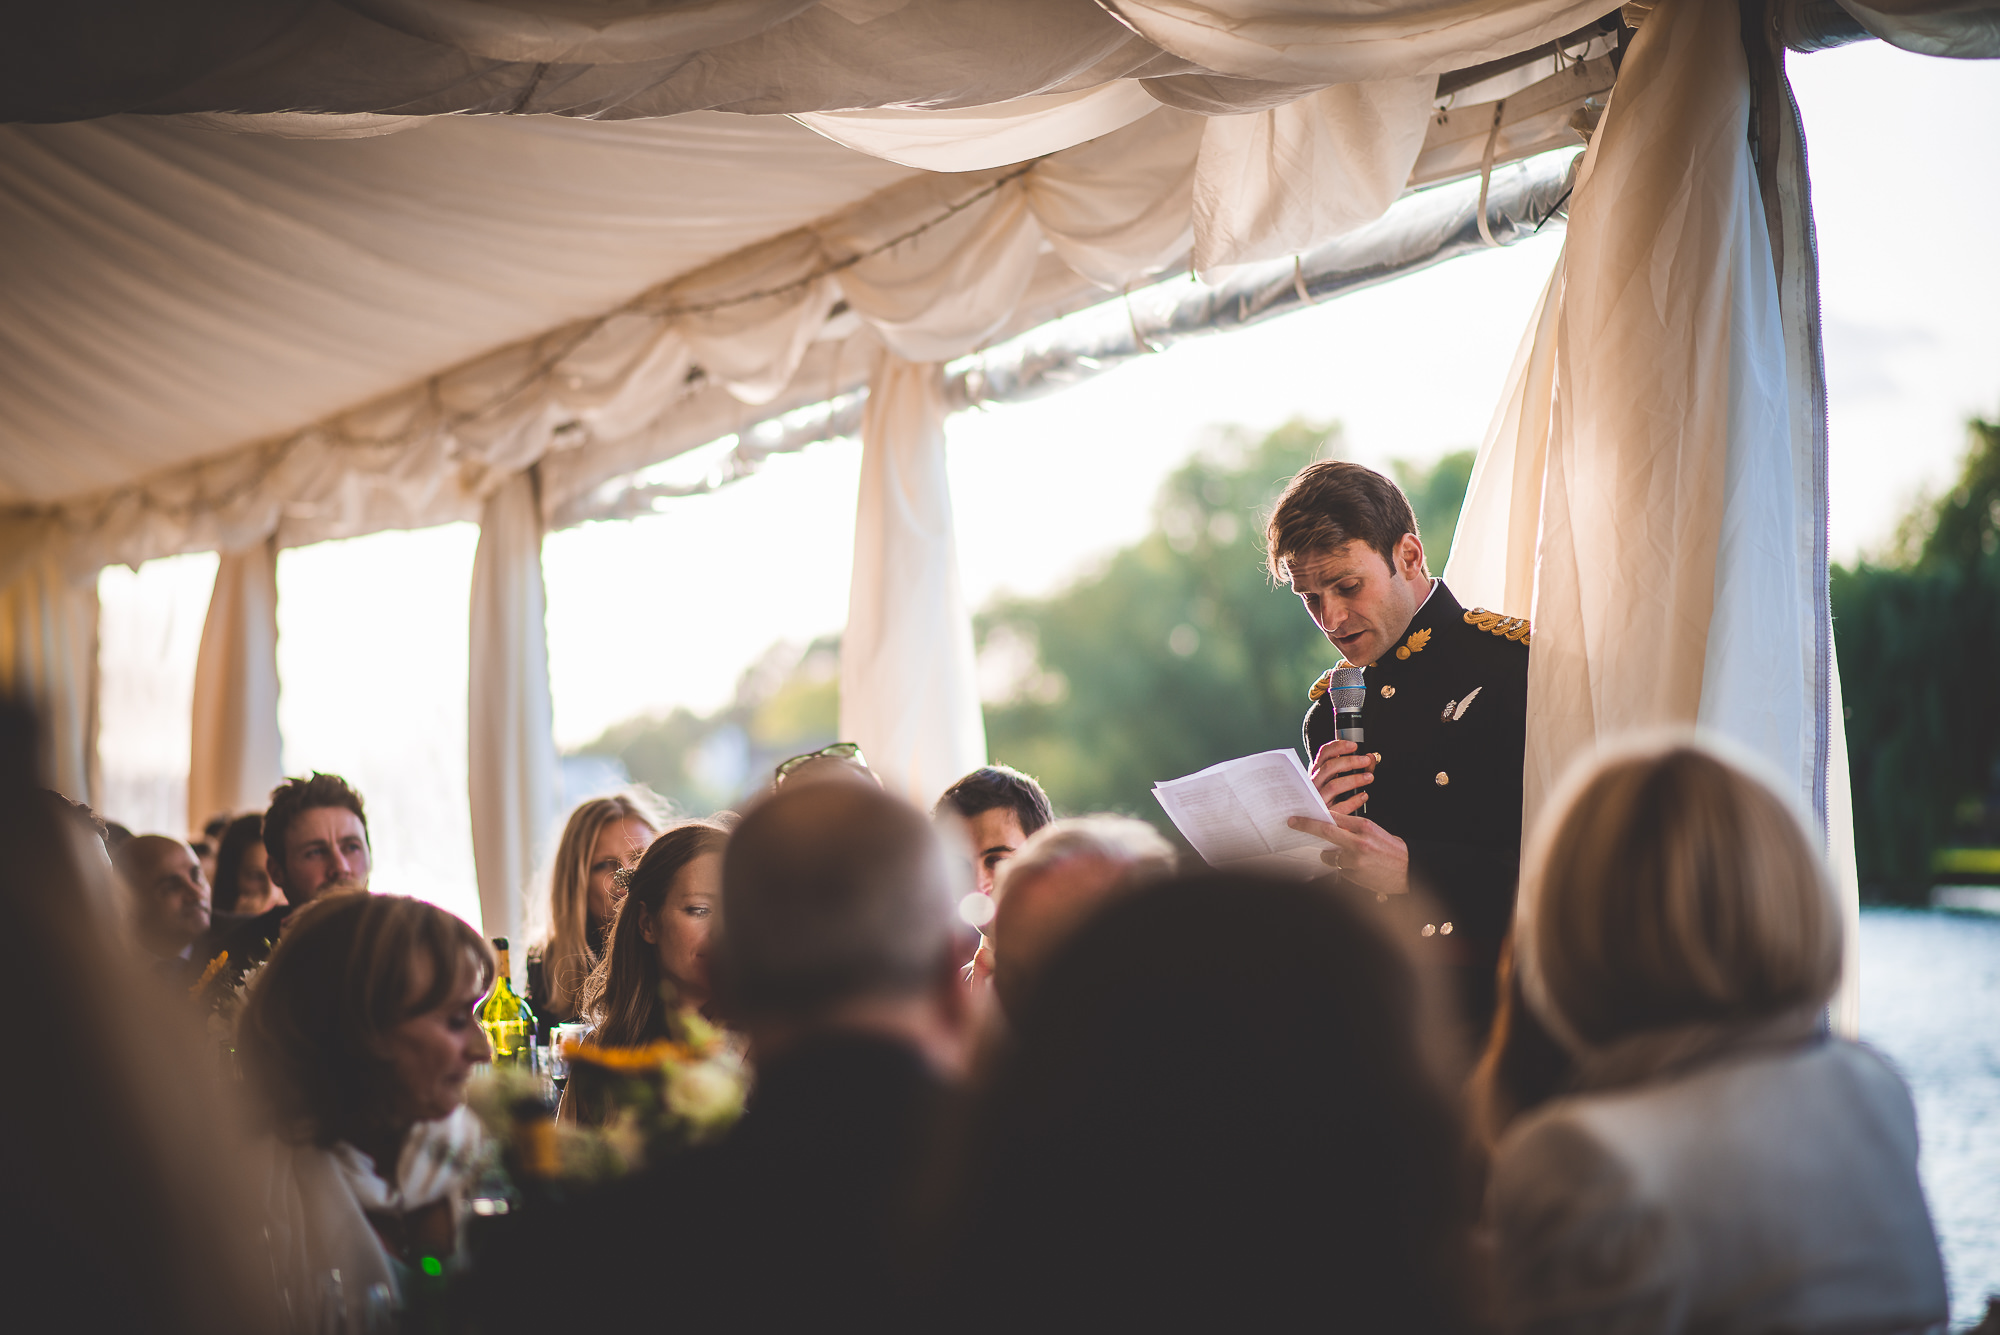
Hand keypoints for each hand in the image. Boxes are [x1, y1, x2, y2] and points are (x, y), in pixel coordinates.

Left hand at [1287, 812, 1408, 896]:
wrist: (1409, 870)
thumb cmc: (1391, 849)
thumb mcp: (1374, 831)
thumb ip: (1352, 827)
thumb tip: (1329, 824)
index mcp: (1365, 826)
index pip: (1334, 817)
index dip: (1316, 815)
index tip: (1301, 813)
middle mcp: (1358, 842)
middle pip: (1325, 831)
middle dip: (1306, 826)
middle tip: (1292, 822)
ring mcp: (1354, 860)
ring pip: (1328, 855)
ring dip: (1330, 856)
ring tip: (1349, 858)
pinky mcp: (1353, 875)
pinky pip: (1338, 869)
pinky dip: (1342, 868)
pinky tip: (1357, 869)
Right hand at [1309, 739, 1376, 816]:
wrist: (1318, 821)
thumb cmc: (1332, 797)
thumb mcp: (1339, 779)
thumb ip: (1355, 768)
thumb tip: (1371, 758)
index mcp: (1317, 772)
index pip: (1324, 754)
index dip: (1338, 747)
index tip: (1354, 745)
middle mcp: (1314, 784)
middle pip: (1329, 767)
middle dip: (1350, 761)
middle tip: (1366, 761)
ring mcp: (1318, 799)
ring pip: (1334, 786)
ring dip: (1354, 779)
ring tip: (1369, 777)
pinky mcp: (1324, 815)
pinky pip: (1339, 807)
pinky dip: (1353, 800)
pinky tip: (1363, 796)